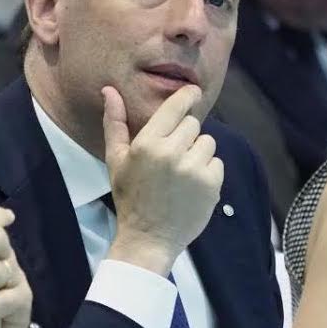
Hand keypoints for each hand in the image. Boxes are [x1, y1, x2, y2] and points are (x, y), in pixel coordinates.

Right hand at [103, 84, 222, 275]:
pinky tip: (190, 186)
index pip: (176, 106)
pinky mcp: (212, 184)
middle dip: (185, 135)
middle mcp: (172, 153)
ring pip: (207, 142)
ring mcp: (194, 169)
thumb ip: (115, 123)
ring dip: (198, 152)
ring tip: (181, 172)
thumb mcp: (116, 160)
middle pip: (193, 124)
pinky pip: (217, 162)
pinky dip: (207, 171)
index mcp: (147, 144)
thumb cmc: (130, 197)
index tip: (193, 92)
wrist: (148, 237)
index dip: (188, 95)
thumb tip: (110, 90)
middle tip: (172, 156)